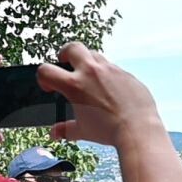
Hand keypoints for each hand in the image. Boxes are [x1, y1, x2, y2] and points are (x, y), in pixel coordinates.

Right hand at [37, 43, 160, 146]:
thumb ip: (66, 129)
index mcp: (75, 85)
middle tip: (66, 64)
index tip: (49, 86)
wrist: (138, 129)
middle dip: (65, 54)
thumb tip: (56, 133)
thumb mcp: (83, 131)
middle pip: (72, 48)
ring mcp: (111, 70)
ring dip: (88, 63)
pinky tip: (111, 91)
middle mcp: (92, 72)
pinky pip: (114, 69)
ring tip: (90, 79)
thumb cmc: (109, 131)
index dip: (43, 78)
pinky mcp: (126, 74)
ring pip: (95, 55)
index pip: (46, 70)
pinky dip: (109, 75)